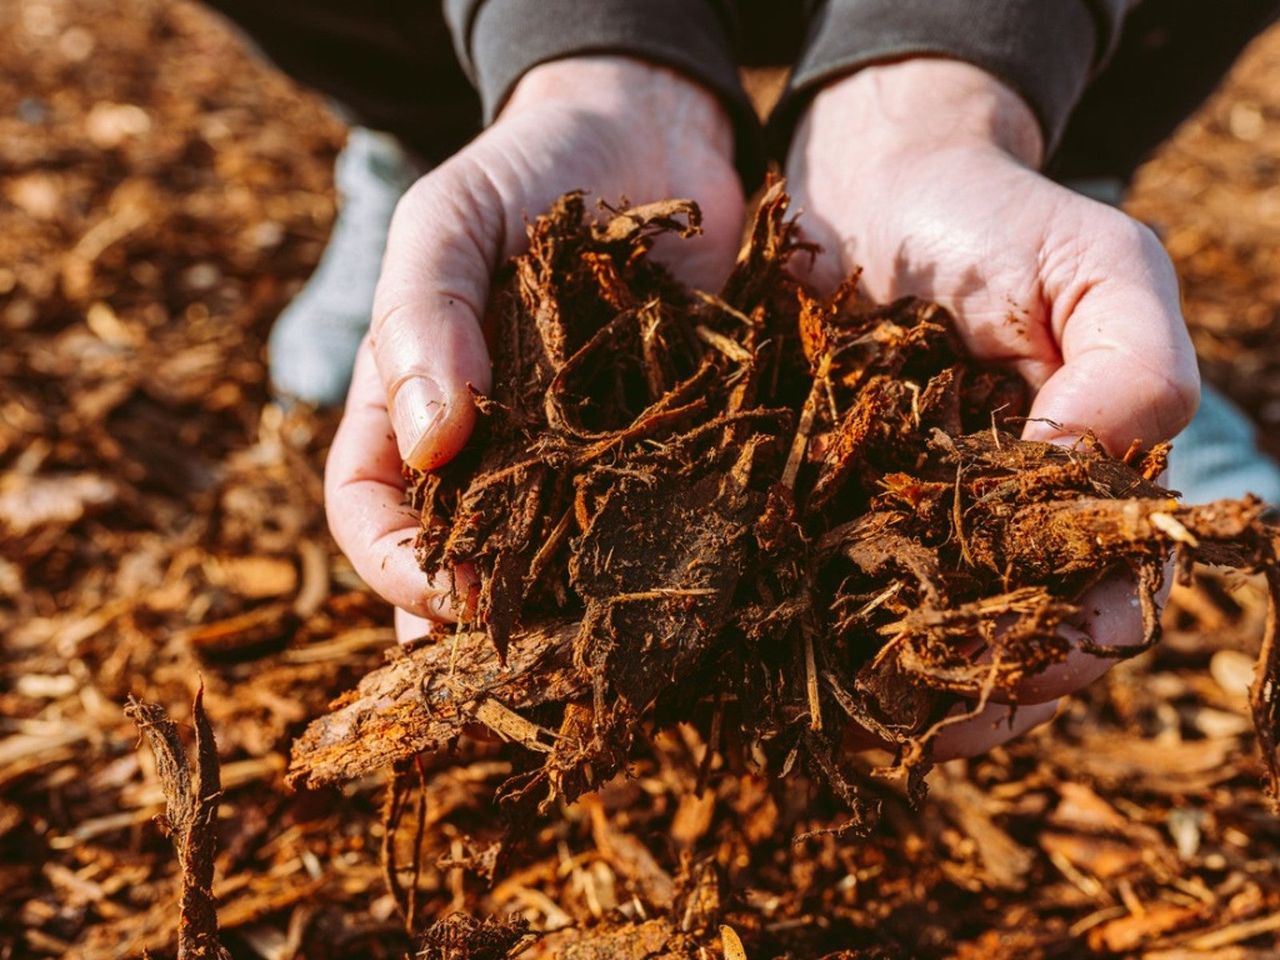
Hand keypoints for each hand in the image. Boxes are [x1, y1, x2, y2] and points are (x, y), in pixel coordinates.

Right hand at [324, 56, 745, 642]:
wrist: (646, 131)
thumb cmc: (524, 169)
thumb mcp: (448, 220)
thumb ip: (423, 315)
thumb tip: (429, 445)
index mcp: (408, 406)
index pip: (370, 512)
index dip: (396, 567)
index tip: (450, 594)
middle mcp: (488, 448)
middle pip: (462, 560)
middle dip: (484, 620)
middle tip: (530, 666)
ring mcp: (574, 454)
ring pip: (554, 559)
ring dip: (569, 612)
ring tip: (603, 656)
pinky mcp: (659, 444)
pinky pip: (649, 517)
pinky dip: (658, 559)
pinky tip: (685, 594)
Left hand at [788, 59, 1199, 757]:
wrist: (869, 179)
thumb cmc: (991, 215)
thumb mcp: (1090, 265)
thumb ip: (1128, 365)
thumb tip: (1087, 481)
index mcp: (1085, 484)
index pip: (1108, 594)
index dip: (1079, 645)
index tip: (1030, 672)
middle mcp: (1004, 522)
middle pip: (1012, 639)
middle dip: (980, 691)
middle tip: (922, 724)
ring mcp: (914, 522)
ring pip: (921, 633)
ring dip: (897, 687)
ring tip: (855, 722)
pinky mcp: (829, 507)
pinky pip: (832, 586)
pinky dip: (820, 631)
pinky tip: (788, 666)